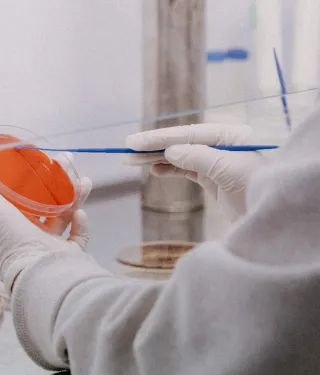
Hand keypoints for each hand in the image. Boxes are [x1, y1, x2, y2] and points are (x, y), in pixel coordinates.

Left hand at [0, 149, 91, 291]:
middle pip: (45, 202)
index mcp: (10, 226)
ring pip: (64, 216)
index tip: (41, 157)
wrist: (45, 277)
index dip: (30, 175)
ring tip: (84, 182)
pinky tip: (81, 213)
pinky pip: (78, 237)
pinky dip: (81, 224)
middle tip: (68, 161)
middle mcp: (29, 237)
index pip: (20, 195)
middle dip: (58, 180)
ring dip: (73, 196)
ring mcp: (51, 248)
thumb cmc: (16, 244)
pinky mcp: (71, 257)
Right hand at [124, 124, 274, 220]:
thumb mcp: (230, 169)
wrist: (274, 215)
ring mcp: (217, 161)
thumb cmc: (260, 187)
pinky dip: (170, 170)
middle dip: (153, 148)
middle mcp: (221, 145)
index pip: (186, 134)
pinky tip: (155, 170)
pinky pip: (187, 170)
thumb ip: (199, 157)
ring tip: (133, 162)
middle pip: (180, 143)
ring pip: (180, 156)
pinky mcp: (214, 177)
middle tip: (126, 151)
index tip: (135, 142)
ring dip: (157, 159)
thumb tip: (170, 151)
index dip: (159, 138)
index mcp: (228, 135)